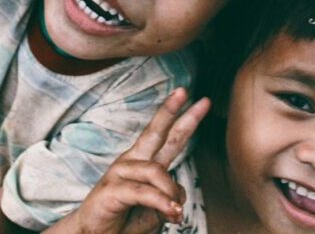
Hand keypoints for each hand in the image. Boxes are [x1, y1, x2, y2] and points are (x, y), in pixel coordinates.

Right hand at [51, 88, 209, 233]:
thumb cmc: (125, 221)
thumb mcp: (157, 210)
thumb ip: (170, 196)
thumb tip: (180, 194)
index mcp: (143, 162)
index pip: (166, 136)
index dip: (183, 118)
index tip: (203, 102)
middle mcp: (132, 161)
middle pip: (155, 132)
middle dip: (172, 112)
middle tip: (188, 93)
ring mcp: (119, 173)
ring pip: (156, 171)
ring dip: (171, 194)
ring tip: (175, 214)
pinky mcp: (111, 189)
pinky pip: (144, 192)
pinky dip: (161, 202)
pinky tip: (171, 211)